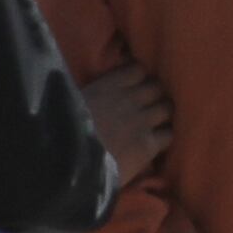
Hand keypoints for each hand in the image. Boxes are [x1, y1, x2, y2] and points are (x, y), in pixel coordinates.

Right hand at [76, 60, 170, 186]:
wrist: (73, 163)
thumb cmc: (63, 133)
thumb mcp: (68, 103)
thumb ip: (86, 94)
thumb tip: (85, 92)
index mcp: (108, 86)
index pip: (137, 69)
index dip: (138, 78)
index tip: (134, 86)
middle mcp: (129, 99)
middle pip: (156, 87)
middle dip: (153, 95)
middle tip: (147, 106)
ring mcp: (142, 122)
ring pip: (167, 108)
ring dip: (162, 114)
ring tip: (155, 123)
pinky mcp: (148, 145)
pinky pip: (169, 134)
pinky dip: (164, 136)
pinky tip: (156, 142)